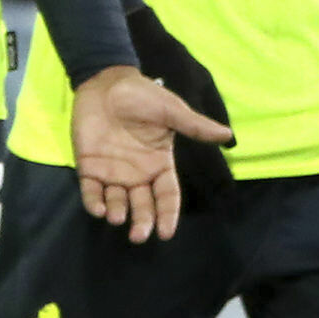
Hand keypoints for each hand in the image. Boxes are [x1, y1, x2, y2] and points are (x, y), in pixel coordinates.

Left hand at [70, 64, 232, 243]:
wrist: (106, 82)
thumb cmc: (142, 95)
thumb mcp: (171, 110)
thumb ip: (195, 126)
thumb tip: (228, 135)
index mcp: (159, 164)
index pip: (167, 195)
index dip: (167, 215)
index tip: (166, 233)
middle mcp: (138, 174)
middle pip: (142, 206)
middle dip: (142, 222)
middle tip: (139, 236)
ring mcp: (113, 172)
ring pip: (117, 202)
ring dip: (117, 213)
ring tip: (117, 218)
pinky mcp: (89, 167)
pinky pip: (91, 191)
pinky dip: (94, 203)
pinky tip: (98, 210)